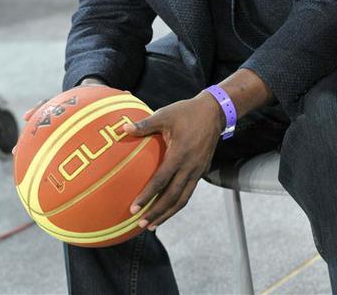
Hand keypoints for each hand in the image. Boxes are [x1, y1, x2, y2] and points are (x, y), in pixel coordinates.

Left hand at [123, 92, 223, 229]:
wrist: (214, 111)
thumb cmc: (186, 112)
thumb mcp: (165, 115)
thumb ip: (145, 124)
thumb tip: (122, 129)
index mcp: (179, 154)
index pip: (161, 181)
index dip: (147, 196)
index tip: (134, 209)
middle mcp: (190, 166)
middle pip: (173, 197)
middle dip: (156, 213)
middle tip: (141, 225)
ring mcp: (198, 170)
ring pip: (183, 199)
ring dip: (167, 213)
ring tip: (153, 225)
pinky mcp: (202, 170)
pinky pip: (189, 192)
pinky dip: (177, 203)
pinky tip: (168, 208)